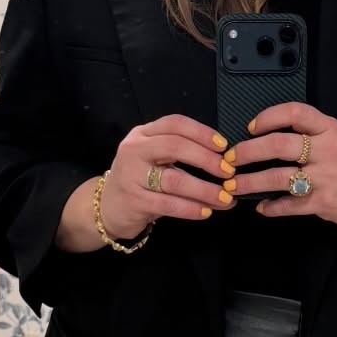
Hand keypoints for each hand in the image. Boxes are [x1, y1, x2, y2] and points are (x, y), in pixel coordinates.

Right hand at [97, 113, 238, 239]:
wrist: (108, 207)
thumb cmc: (140, 180)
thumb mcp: (154, 159)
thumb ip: (181, 154)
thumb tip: (224, 161)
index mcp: (143, 134)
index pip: (175, 124)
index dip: (202, 132)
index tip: (223, 146)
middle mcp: (134, 150)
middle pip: (175, 146)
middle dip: (206, 159)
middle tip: (228, 172)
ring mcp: (131, 175)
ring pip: (174, 180)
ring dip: (204, 189)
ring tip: (225, 198)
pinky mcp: (133, 201)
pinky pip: (168, 204)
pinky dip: (190, 208)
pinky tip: (206, 212)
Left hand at [227, 103, 336, 228]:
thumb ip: (308, 134)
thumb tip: (265, 137)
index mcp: (330, 129)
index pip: (295, 112)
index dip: (268, 117)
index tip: (250, 127)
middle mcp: (328, 150)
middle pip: (279, 144)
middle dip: (248, 151)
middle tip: (230, 158)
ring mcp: (326, 177)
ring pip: (278, 177)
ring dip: (250, 182)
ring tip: (234, 185)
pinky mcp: (325, 202)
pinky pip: (290, 205)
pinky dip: (271, 207)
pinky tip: (262, 208)